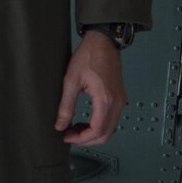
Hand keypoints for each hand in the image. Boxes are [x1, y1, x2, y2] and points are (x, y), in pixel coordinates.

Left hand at [57, 31, 126, 146]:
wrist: (103, 42)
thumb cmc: (89, 56)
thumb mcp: (71, 80)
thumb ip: (66, 106)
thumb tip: (60, 125)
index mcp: (105, 99)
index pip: (96, 131)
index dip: (81, 139)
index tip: (67, 137)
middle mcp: (117, 102)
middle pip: (106, 134)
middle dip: (87, 140)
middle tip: (70, 136)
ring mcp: (120, 100)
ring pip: (110, 129)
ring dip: (93, 133)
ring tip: (75, 128)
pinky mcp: (119, 97)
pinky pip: (112, 119)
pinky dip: (100, 125)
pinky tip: (86, 121)